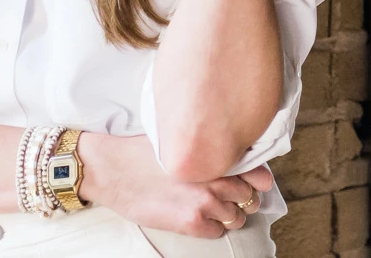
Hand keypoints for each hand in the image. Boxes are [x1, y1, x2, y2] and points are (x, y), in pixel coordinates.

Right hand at [78, 133, 273, 238]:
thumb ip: (208, 146)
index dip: (256, 179)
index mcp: (213, 153)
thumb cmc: (142, 150)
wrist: (113, 169)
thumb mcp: (180, 138)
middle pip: (250, 197)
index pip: (258, 172)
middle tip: (225, 195)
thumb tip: (233, 153)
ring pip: (238, 217)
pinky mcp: (192, 222)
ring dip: (227, 214)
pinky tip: (195, 215)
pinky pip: (218, 232)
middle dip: (241, 197)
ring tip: (207, 206)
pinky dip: (211, 227)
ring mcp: (205, 201)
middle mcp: (215, 177)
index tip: (251, 181)